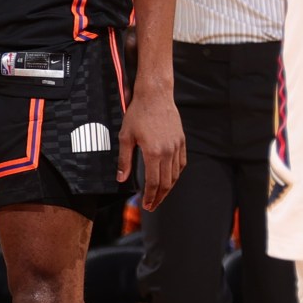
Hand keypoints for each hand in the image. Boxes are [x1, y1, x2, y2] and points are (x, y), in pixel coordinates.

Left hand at [120, 80, 186, 211]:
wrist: (155, 97)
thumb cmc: (137, 114)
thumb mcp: (125, 137)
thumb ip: (124, 160)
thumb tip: (120, 178)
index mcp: (153, 153)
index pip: (154, 182)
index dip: (150, 196)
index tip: (147, 205)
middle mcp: (168, 152)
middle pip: (167, 182)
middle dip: (160, 197)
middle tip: (152, 205)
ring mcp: (177, 147)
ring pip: (176, 175)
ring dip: (169, 188)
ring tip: (160, 195)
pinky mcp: (181, 141)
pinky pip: (181, 163)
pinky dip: (176, 174)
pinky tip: (170, 178)